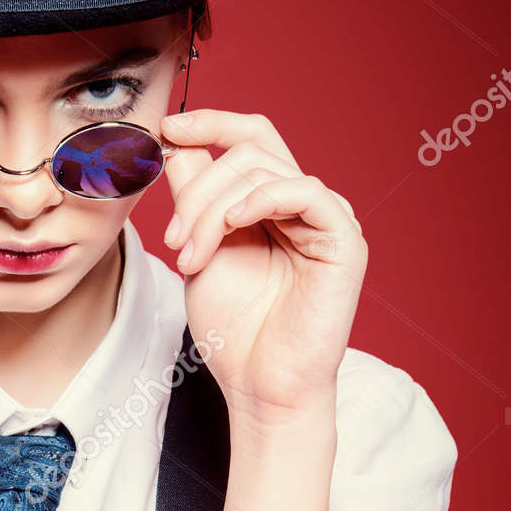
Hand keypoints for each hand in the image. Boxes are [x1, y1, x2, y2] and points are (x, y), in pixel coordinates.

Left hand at [159, 110, 367, 426]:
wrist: (261, 386)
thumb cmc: (235, 330)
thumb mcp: (199, 251)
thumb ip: (193, 198)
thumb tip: (176, 143)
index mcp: (271, 205)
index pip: (249, 139)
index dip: (210, 124)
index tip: (165, 128)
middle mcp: (302, 205)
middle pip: (248, 150)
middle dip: (198, 187)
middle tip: (173, 238)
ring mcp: (326, 219)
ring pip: (263, 170)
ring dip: (213, 209)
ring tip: (192, 258)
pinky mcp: (344, 240)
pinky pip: (304, 191)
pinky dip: (260, 198)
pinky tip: (234, 223)